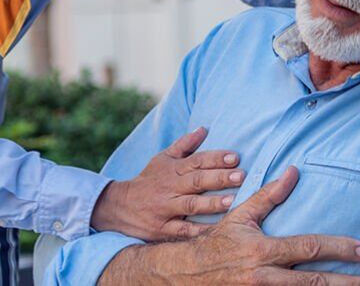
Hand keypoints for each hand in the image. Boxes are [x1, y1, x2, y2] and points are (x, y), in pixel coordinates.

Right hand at [91, 127, 243, 240]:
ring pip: (190, 205)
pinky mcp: (162, 229)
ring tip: (232, 201)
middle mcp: (170, 188)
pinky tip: (217, 231)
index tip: (235, 157)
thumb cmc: (148, 180)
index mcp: (173, 169)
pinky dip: (199, 232)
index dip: (216, 158)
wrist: (118, 206)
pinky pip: (182, 231)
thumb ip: (184, 145)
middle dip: (219, 178)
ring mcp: (166, 209)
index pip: (197, 161)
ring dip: (211, 204)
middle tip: (241, 176)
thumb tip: (204, 129)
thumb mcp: (162, 158)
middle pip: (196, 181)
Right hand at [100, 167, 359, 284]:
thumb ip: (270, 196)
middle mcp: (265, 276)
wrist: (183, 274)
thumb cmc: (215, 242)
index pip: (309, 249)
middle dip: (347, 283)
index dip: (340, 249)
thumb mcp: (241, 216)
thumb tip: (293, 171)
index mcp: (263, 251)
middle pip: (315, 283)